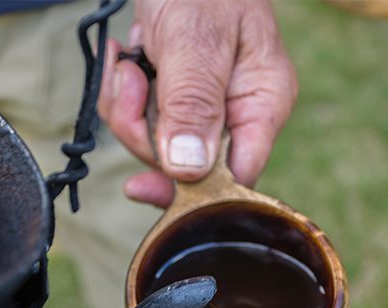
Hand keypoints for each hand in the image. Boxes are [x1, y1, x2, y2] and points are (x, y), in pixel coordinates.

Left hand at [98, 0, 297, 206]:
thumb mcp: (195, 36)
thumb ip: (193, 101)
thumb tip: (189, 171)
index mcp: (263, 101)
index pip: (236, 176)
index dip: (190, 191)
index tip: (140, 185)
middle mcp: (239, 111)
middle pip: (186, 165)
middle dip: (144, 130)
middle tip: (132, 79)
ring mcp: (207, 106)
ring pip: (157, 144)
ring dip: (128, 106)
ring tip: (130, 60)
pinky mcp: (177, 98)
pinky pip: (143, 120)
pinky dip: (124, 93)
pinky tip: (126, 58)